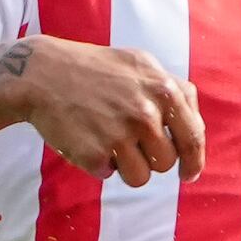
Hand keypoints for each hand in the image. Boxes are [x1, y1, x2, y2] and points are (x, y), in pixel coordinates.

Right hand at [12, 36, 200, 186]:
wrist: (42, 73)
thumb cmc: (95, 69)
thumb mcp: (141, 64)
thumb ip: (174, 92)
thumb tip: (197, 129)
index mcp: (163, 90)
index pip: (193, 137)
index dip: (193, 161)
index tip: (188, 174)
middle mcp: (146, 113)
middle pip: (166, 162)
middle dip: (151, 158)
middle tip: (128, 140)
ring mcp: (120, 135)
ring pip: (142, 176)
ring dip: (127, 166)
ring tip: (108, 139)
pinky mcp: (95, 154)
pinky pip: (110, 175)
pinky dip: (100, 163)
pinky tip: (87, 138)